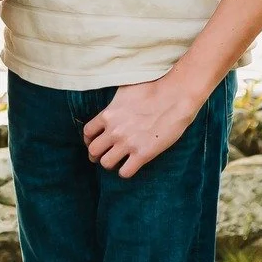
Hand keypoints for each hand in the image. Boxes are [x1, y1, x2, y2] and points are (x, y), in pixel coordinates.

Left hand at [83, 72, 207, 177]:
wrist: (175, 97)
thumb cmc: (153, 89)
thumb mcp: (125, 91)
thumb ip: (114, 103)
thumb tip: (111, 107)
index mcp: (108, 115)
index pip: (87, 133)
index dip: (90, 139)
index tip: (97, 141)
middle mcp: (114, 131)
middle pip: (92, 151)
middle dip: (96, 155)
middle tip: (104, 155)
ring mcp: (128, 143)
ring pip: (106, 163)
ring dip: (110, 163)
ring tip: (118, 160)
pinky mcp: (143, 154)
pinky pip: (125, 172)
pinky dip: (125, 171)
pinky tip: (131, 165)